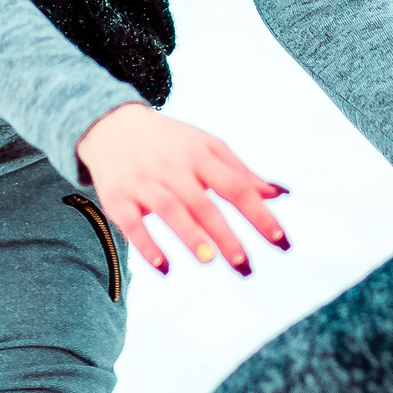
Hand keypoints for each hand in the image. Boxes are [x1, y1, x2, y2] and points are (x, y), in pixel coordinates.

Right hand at [75, 102, 286, 274]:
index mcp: (201, 156)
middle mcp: (174, 169)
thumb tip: (279, 194)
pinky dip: (146, 245)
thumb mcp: (207, 146)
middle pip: (204, 204)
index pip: (236, 186)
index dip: (259, 214)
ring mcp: (145, 183)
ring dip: (190, 236)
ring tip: (209, 261)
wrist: (111, 125)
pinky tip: (164, 267)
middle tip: (244, 265)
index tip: (280, 241)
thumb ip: (241, 173)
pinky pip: (131, 224)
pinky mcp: (118, 198)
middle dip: (225, 236)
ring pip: (169, 211)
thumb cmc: (170, 142)